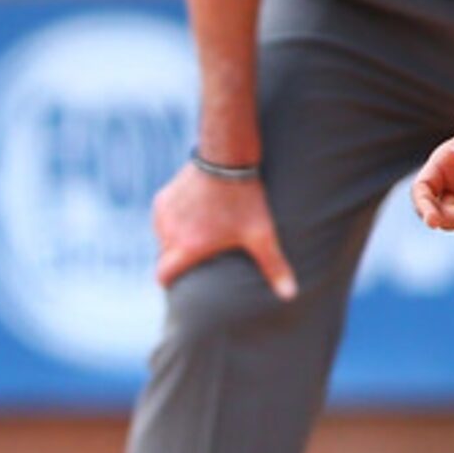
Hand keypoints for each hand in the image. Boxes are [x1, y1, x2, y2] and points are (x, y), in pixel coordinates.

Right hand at [154, 161, 295, 297]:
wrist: (227, 157)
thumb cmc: (244, 199)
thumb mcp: (261, 234)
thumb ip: (274, 267)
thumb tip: (291, 295)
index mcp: (187, 247)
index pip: (164, 275)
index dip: (170, 282)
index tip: (178, 285)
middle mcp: (169, 232)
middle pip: (164, 257)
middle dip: (176, 260)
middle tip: (195, 259)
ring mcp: (164, 214)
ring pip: (162, 237)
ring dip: (173, 240)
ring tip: (195, 237)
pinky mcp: (163, 197)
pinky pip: (162, 218)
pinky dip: (172, 222)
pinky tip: (191, 218)